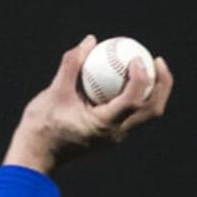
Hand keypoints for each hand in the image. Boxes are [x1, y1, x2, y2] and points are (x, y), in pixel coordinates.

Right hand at [2, 35, 173, 175]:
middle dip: (162, 84)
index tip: (135, 58)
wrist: (34, 156)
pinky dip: (133, 94)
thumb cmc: (41, 127)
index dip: (141, 77)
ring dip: (151, 89)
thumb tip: (89, 41)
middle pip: (152, 109)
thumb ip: (72, 65)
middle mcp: (116, 134)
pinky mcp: (109, 135)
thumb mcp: (54, 93)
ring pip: (144, 113)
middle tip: (156, 60)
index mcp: (105, 125)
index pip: (134, 100)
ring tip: (144, 66)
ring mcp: (114, 136)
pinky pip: (129, 112)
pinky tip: (122, 78)